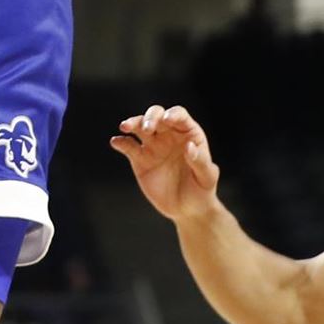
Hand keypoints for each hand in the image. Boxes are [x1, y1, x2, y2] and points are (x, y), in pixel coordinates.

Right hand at [111, 105, 220, 222]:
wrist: (188, 209)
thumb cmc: (202, 190)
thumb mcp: (207, 177)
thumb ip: (200, 161)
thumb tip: (188, 146)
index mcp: (188, 133)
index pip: (179, 115)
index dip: (173, 114)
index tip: (168, 120)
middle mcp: (168, 134)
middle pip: (156, 115)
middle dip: (151, 117)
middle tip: (148, 129)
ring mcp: (153, 146)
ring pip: (139, 126)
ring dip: (132, 123)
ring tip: (125, 127)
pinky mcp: (139, 159)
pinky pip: (128, 146)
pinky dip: (121, 142)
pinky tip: (116, 142)